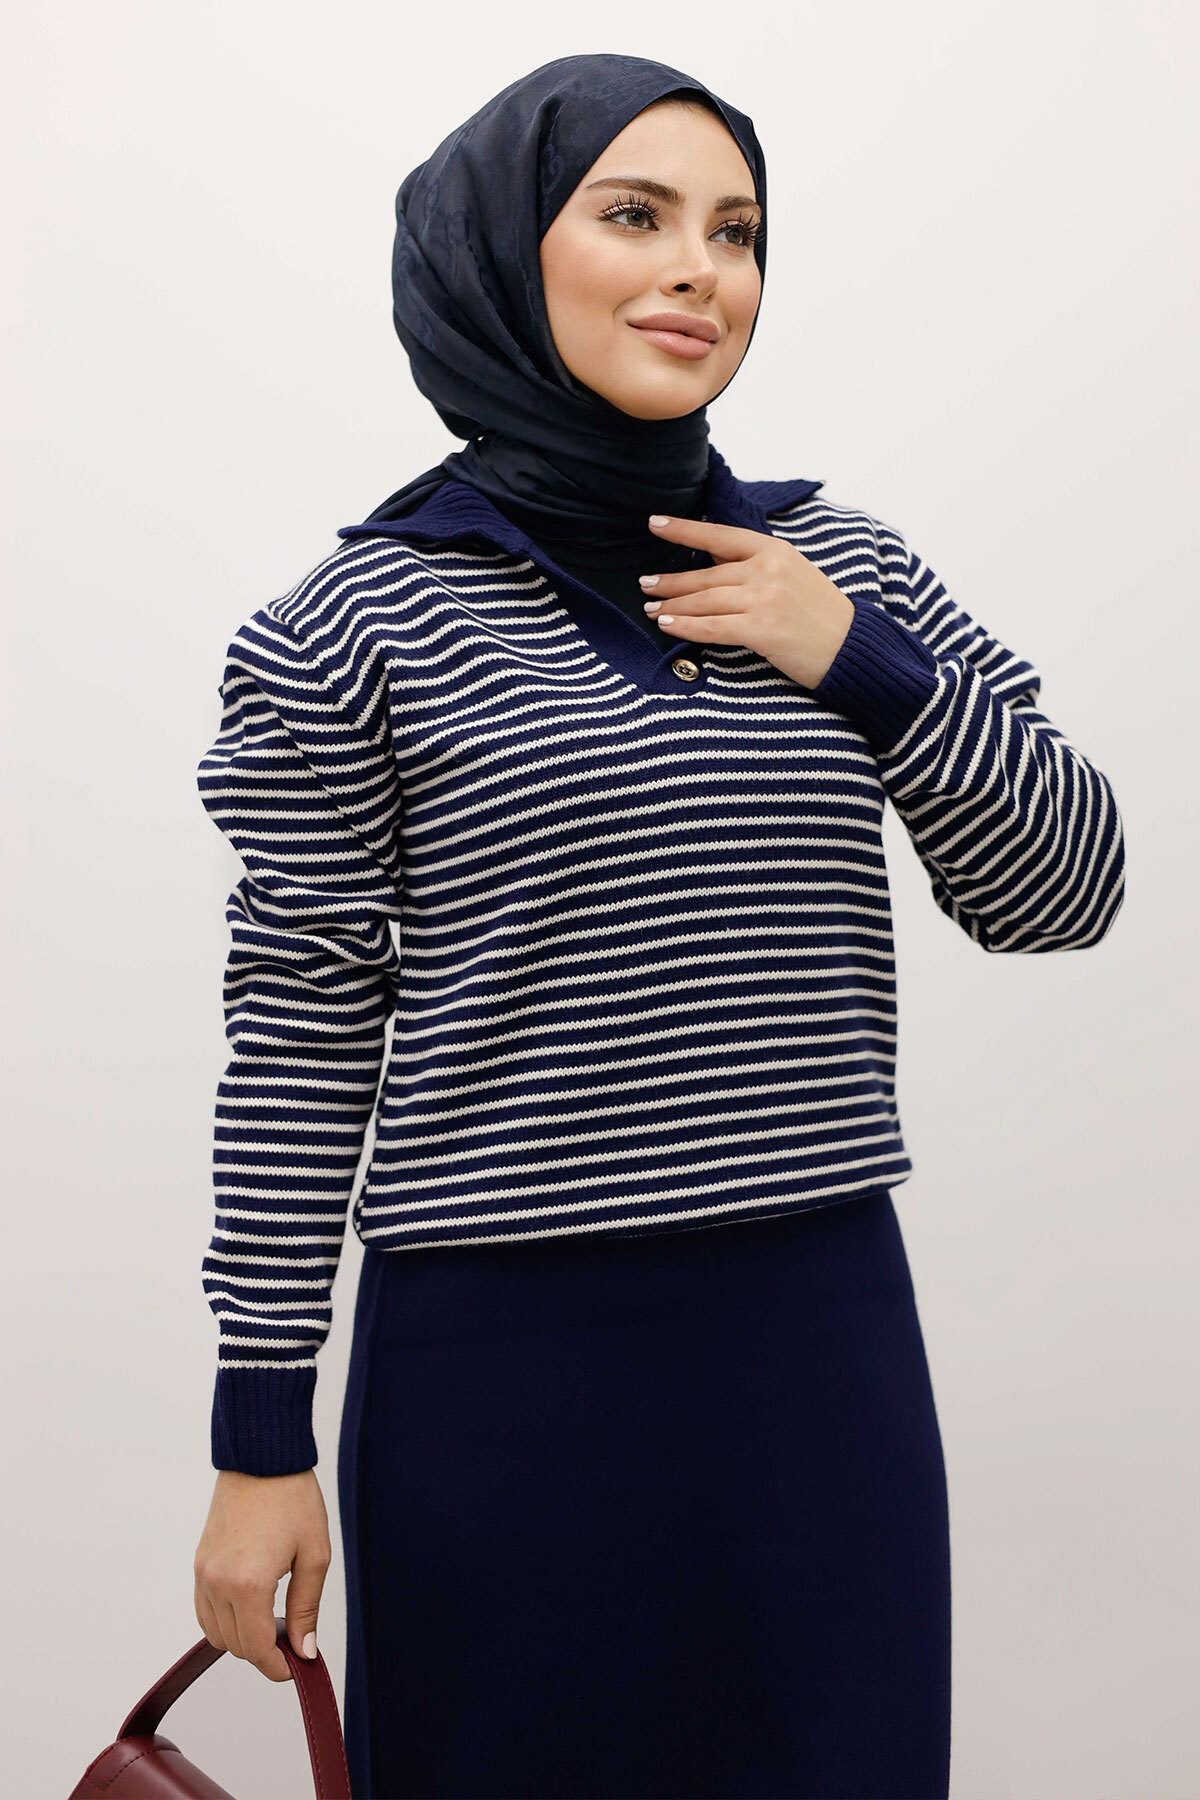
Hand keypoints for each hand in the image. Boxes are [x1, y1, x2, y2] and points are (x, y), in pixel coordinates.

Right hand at [194, 1467, 330, 1682]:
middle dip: (264, 1652)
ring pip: (215, 1633)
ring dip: (242, 1638)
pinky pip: (204, 1611)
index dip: (278, 1667)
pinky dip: (224, 1620)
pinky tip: (251, 1608)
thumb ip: (306, 1608)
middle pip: (235, 1646)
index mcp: (248, 1584)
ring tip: (274, 1621)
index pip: (257, 1649)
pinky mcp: (199, 1563)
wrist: (262, 1458)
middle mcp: (217, 1583)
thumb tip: (304, 1650)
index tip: (296, 1668)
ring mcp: (203, 1573)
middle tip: (293, 1640)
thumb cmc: (292, 1498)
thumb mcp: (314, 1554)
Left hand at [639, 513, 855, 689]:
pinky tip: (668, 625)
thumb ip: (754, 564)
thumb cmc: (820, 614)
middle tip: (645, 584)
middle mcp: (767, 569)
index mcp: (774, 550)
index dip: (684, 529)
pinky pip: (713, 626)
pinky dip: (686, 626)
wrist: (851, 646)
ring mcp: (764, 598)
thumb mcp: (792, 574)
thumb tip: (711, 557)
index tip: (655, 523)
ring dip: (672, 605)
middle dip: (670, 580)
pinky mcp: (762, 629)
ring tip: (651, 610)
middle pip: (706, 574)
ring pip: (705, 600)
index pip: (719, 535)